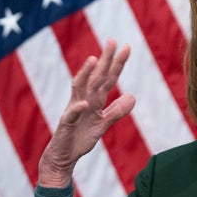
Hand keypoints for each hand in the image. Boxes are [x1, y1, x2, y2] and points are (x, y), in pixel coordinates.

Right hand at [38, 39, 135, 187]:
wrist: (63, 156)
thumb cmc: (80, 138)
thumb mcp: (103, 123)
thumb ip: (117, 110)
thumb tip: (133, 97)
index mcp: (94, 99)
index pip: (108, 78)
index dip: (117, 63)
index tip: (127, 46)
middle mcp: (84, 100)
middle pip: (95, 76)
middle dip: (104, 59)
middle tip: (112, 40)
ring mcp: (74, 110)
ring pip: (79, 88)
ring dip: (86, 74)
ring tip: (94, 60)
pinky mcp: (66, 124)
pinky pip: (71, 115)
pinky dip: (77, 108)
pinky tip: (84, 103)